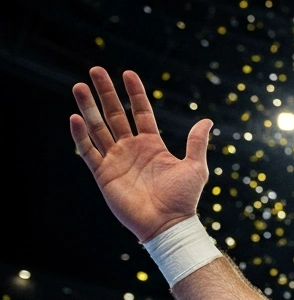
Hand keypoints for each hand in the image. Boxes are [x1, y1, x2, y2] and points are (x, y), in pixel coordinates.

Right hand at [69, 67, 212, 241]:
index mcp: (152, 145)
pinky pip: (88, 151)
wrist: (168, 224)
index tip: (127, 73)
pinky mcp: (104, 174)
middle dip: (105, 93)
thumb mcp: (195, 167)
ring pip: (98, 128)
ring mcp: (116, 160)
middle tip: (95, 70)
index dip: (134, 93)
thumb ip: (196, 143)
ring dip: (88, 107)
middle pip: (115, 114)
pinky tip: (76, 117)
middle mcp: (131, 149)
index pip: (140, 112)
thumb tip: (207, 120)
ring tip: (79, 86)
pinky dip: (81, 135)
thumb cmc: (184, 199)